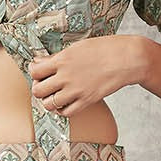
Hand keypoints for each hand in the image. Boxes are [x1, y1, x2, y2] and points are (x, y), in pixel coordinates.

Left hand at [27, 35, 145, 115]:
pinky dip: (62, 109)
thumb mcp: (77, 47)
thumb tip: (37, 62)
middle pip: (38, 90)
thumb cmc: (103, 49)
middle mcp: (66, 77)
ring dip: (49, 100)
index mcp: (62, 60)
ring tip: (54, 95)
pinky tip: (65, 102)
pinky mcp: (87, 101)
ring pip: (49, 104)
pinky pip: (66, 112)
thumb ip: (56, 57)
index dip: (34, 72)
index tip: (39, 71)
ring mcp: (76, 91)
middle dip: (39, 88)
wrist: (127, 59)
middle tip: (46, 84)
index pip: (35, 71)